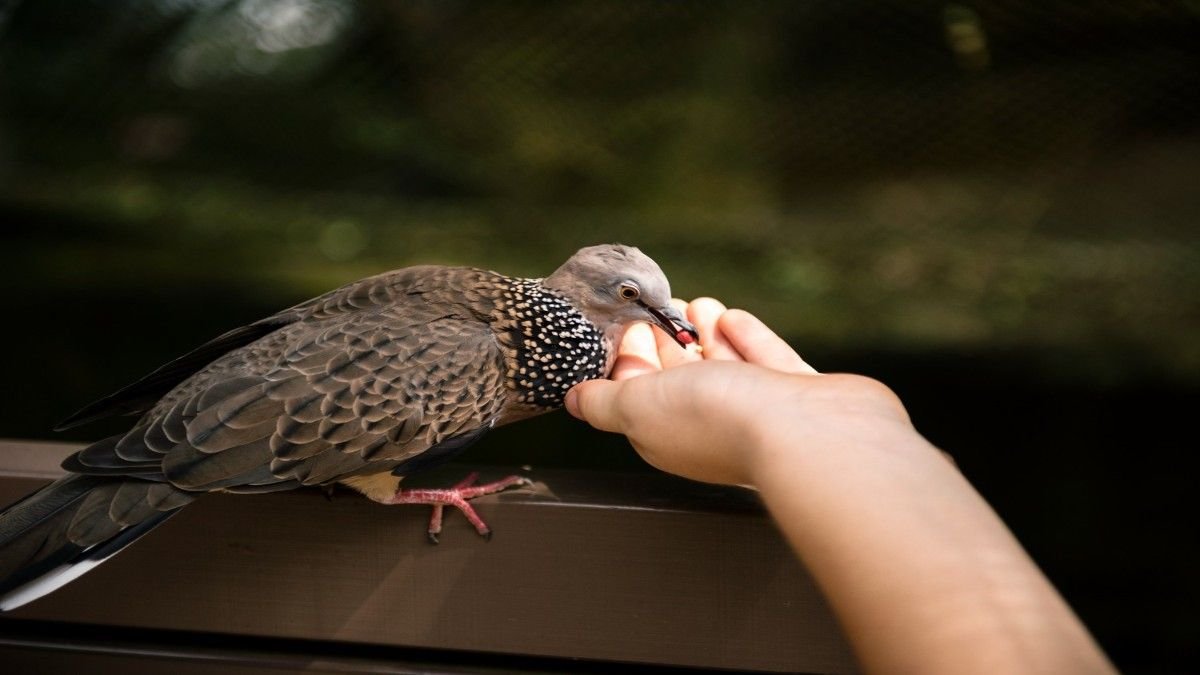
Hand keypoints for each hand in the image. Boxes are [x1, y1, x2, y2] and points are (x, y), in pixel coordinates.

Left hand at [565, 298, 910, 485]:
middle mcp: (713, 426)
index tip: (629, 326)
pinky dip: (746, 338)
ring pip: (726, 368)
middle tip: (660, 308)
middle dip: (668, 343)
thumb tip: (574, 401)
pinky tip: (732, 317)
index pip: (640, 393)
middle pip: (683, 380)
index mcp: (668, 434)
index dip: (630, 358)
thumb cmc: (721, 421)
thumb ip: (605, 402)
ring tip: (695, 303)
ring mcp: (761, 412)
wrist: (809, 433)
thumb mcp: (638, 407)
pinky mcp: (800, 395)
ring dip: (705, 334)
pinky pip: (767, 361)